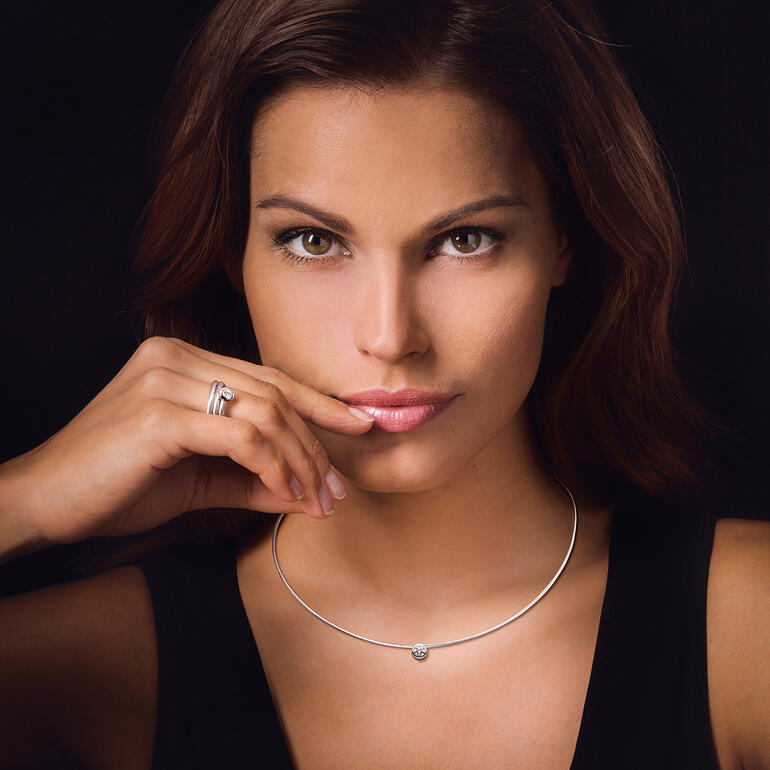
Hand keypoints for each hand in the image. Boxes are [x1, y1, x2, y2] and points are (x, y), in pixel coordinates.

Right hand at [0, 336, 374, 547]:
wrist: (45, 502)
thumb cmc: (119, 486)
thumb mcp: (200, 480)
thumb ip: (254, 480)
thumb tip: (309, 495)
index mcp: (184, 360)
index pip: (268, 378)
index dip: (319, 403)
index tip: (358, 427)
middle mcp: (177, 358)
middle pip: (274, 395)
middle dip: (316, 446)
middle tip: (336, 490)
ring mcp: (167, 380)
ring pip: (266, 414)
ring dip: (301, 462)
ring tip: (316, 500)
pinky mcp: (161, 414)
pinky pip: (243, 437)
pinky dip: (274, 468)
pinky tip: (285, 494)